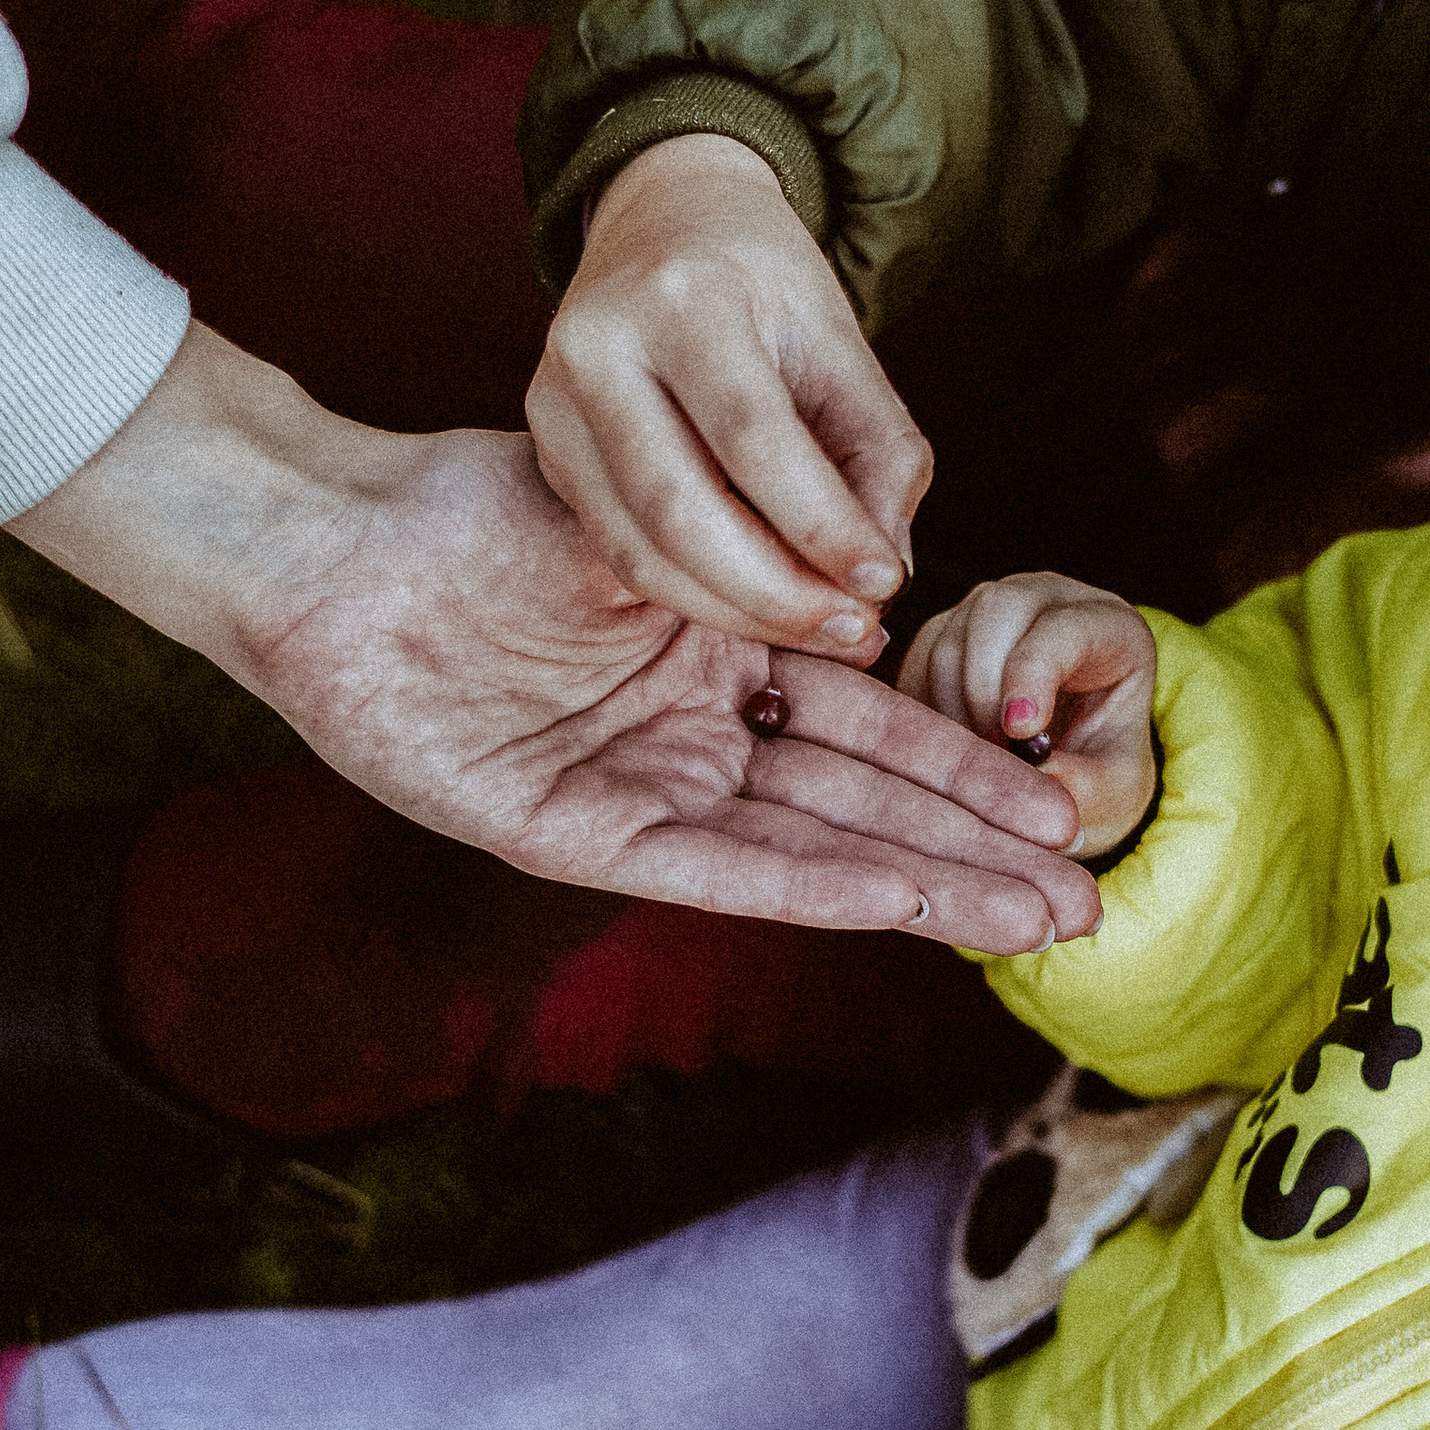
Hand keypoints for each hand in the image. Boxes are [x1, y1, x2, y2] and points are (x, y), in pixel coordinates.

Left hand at [7, 327, 1095, 946]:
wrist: (341, 540)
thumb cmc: (476, 511)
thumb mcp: (655, 530)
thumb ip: (762, 580)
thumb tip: (876, 605)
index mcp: (713, 674)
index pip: (870, 734)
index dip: (969, 773)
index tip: (1063, 800)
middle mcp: (685, 747)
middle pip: (860, 811)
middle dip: (976, 855)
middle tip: (1088, 895)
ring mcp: (631, 796)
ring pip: (804, 849)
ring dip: (921, 886)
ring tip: (1032, 918)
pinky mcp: (569, 834)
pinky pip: (707, 865)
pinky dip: (805, 881)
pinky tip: (898, 898)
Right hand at [528, 132, 932, 652]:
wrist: (664, 219)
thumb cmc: (762, 282)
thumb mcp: (839, 338)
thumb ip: (879, 450)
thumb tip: (882, 576)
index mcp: (682, 296)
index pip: (752, 434)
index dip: (821, 524)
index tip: (884, 584)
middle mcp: (596, 346)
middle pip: (680, 510)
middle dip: (776, 593)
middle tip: (853, 630)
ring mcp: (555, 404)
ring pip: (641, 550)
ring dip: (738, 610)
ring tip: (818, 629)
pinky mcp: (549, 452)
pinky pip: (621, 552)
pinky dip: (697, 594)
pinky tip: (758, 605)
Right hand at [899, 574, 1158, 857]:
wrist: (1073, 764)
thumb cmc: (1104, 768)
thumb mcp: (1116, 789)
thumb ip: (1088, 784)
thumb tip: (1041, 776)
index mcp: (1108, 626)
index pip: (1064, 627)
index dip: (1034, 673)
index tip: (1020, 731)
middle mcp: (1044, 602)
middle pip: (996, 611)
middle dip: (984, 690)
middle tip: (993, 759)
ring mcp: (985, 614)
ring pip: (946, 642)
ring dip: (951, 712)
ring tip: (977, 769)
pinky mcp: (940, 638)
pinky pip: (915, 669)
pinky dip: (924, 719)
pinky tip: (951, 758)